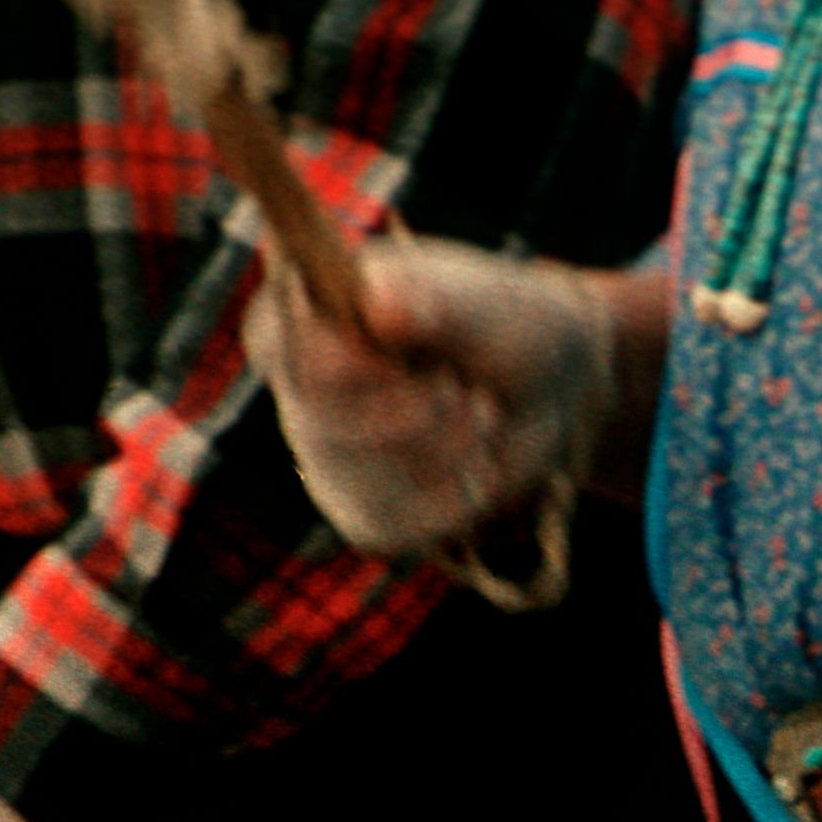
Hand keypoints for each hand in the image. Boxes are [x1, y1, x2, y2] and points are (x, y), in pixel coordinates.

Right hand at [252, 240, 618, 556]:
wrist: (545, 391)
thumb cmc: (501, 326)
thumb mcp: (482, 301)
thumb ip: (431, 297)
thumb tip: (380, 304)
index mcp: (307, 314)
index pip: (277, 342)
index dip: (335, 361)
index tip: (402, 358)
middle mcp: (302, 391)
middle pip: (321, 425)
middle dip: (415, 412)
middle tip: (462, 387)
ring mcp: (328, 459)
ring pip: (364, 482)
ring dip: (446, 451)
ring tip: (481, 414)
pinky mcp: (366, 516)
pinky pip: (399, 525)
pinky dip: (456, 498)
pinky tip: (476, 462)